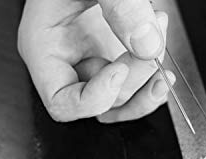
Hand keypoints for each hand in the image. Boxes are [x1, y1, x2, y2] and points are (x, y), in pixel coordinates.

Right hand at [18, 0, 174, 122]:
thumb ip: (120, 5)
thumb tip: (147, 43)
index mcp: (44, 47)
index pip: (61, 101)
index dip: (93, 98)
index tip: (119, 70)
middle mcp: (65, 61)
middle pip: (97, 102)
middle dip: (131, 77)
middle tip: (153, 39)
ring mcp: (90, 59)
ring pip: (115, 102)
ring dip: (144, 87)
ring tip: (161, 55)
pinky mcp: (111, 54)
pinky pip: (128, 87)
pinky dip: (147, 83)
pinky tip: (161, 69)